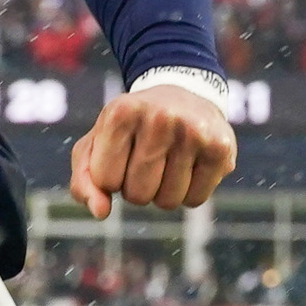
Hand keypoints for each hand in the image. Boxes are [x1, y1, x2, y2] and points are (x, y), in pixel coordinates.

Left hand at [71, 87, 235, 219]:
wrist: (185, 92)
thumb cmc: (132, 126)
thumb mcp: (98, 142)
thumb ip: (84, 180)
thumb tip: (100, 212)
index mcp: (121, 112)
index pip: (105, 180)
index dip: (111, 176)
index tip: (121, 154)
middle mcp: (160, 118)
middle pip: (137, 194)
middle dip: (137, 188)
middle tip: (146, 158)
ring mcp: (194, 131)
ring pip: (167, 201)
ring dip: (163, 192)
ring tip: (168, 159)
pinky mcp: (220, 148)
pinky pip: (195, 200)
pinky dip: (188, 192)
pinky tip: (190, 164)